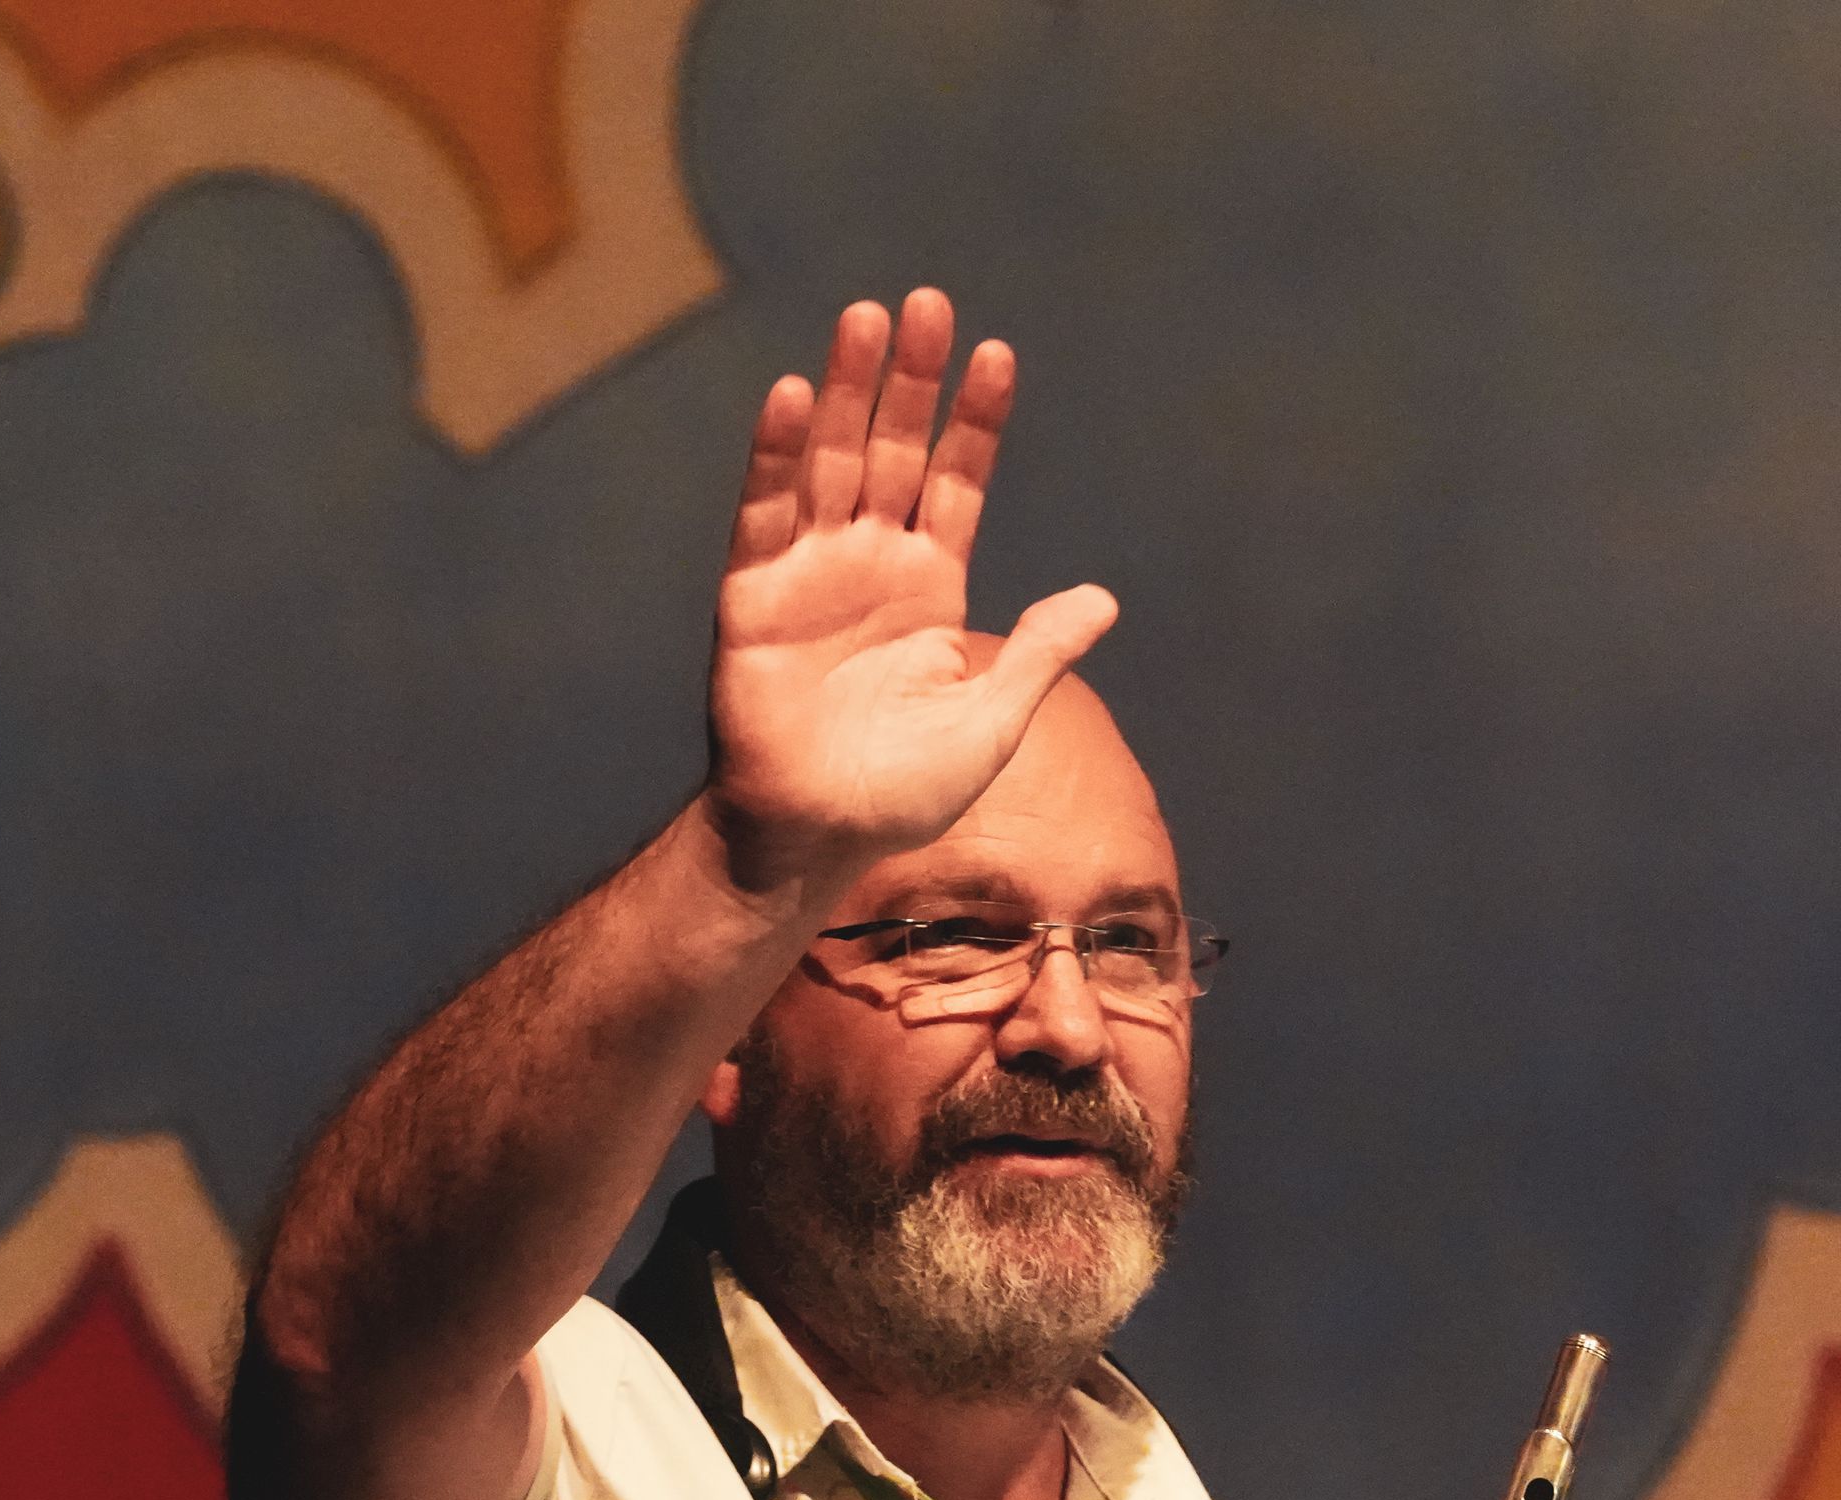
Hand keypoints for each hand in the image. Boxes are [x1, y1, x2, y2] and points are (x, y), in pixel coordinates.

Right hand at [707, 288, 1116, 885]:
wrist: (817, 837)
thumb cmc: (903, 796)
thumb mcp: (993, 723)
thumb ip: (1039, 652)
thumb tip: (1104, 598)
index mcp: (929, 588)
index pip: (955, 483)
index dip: (974, 422)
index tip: (997, 356)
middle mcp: (868, 564)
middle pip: (893, 451)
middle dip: (910, 381)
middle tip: (928, 304)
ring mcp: (809, 574)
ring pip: (832, 462)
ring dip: (849, 392)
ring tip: (868, 317)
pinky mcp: (753, 595)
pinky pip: (765, 513)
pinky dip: (778, 456)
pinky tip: (796, 397)